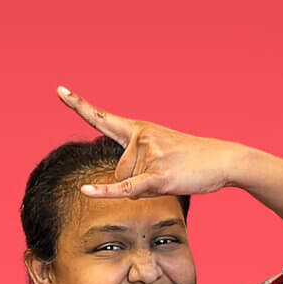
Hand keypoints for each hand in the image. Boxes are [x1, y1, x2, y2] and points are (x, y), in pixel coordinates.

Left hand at [57, 86, 242, 197]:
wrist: (223, 159)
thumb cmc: (189, 161)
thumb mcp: (159, 157)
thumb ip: (134, 170)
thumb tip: (121, 189)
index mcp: (138, 130)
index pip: (103, 117)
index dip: (79, 105)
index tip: (59, 90)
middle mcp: (140, 137)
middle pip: (118, 174)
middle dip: (137, 183)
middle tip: (165, 173)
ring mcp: (149, 154)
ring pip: (128, 187)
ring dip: (147, 191)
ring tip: (171, 178)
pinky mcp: (157, 175)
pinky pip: (126, 188)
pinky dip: (106, 193)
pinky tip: (86, 191)